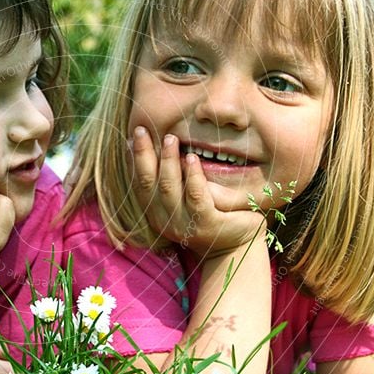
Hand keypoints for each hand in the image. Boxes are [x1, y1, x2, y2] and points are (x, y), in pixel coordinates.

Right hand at [131, 126, 265, 256]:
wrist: (237, 245)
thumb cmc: (211, 213)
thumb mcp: (186, 197)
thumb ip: (173, 179)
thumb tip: (161, 143)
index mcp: (156, 211)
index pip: (141, 181)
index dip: (136, 157)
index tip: (135, 133)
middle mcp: (165, 219)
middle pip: (149, 183)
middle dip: (145, 154)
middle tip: (145, 129)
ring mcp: (184, 224)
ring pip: (169, 188)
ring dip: (168, 161)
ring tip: (170, 138)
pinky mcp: (206, 225)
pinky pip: (197, 197)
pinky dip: (193, 176)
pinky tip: (192, 158)